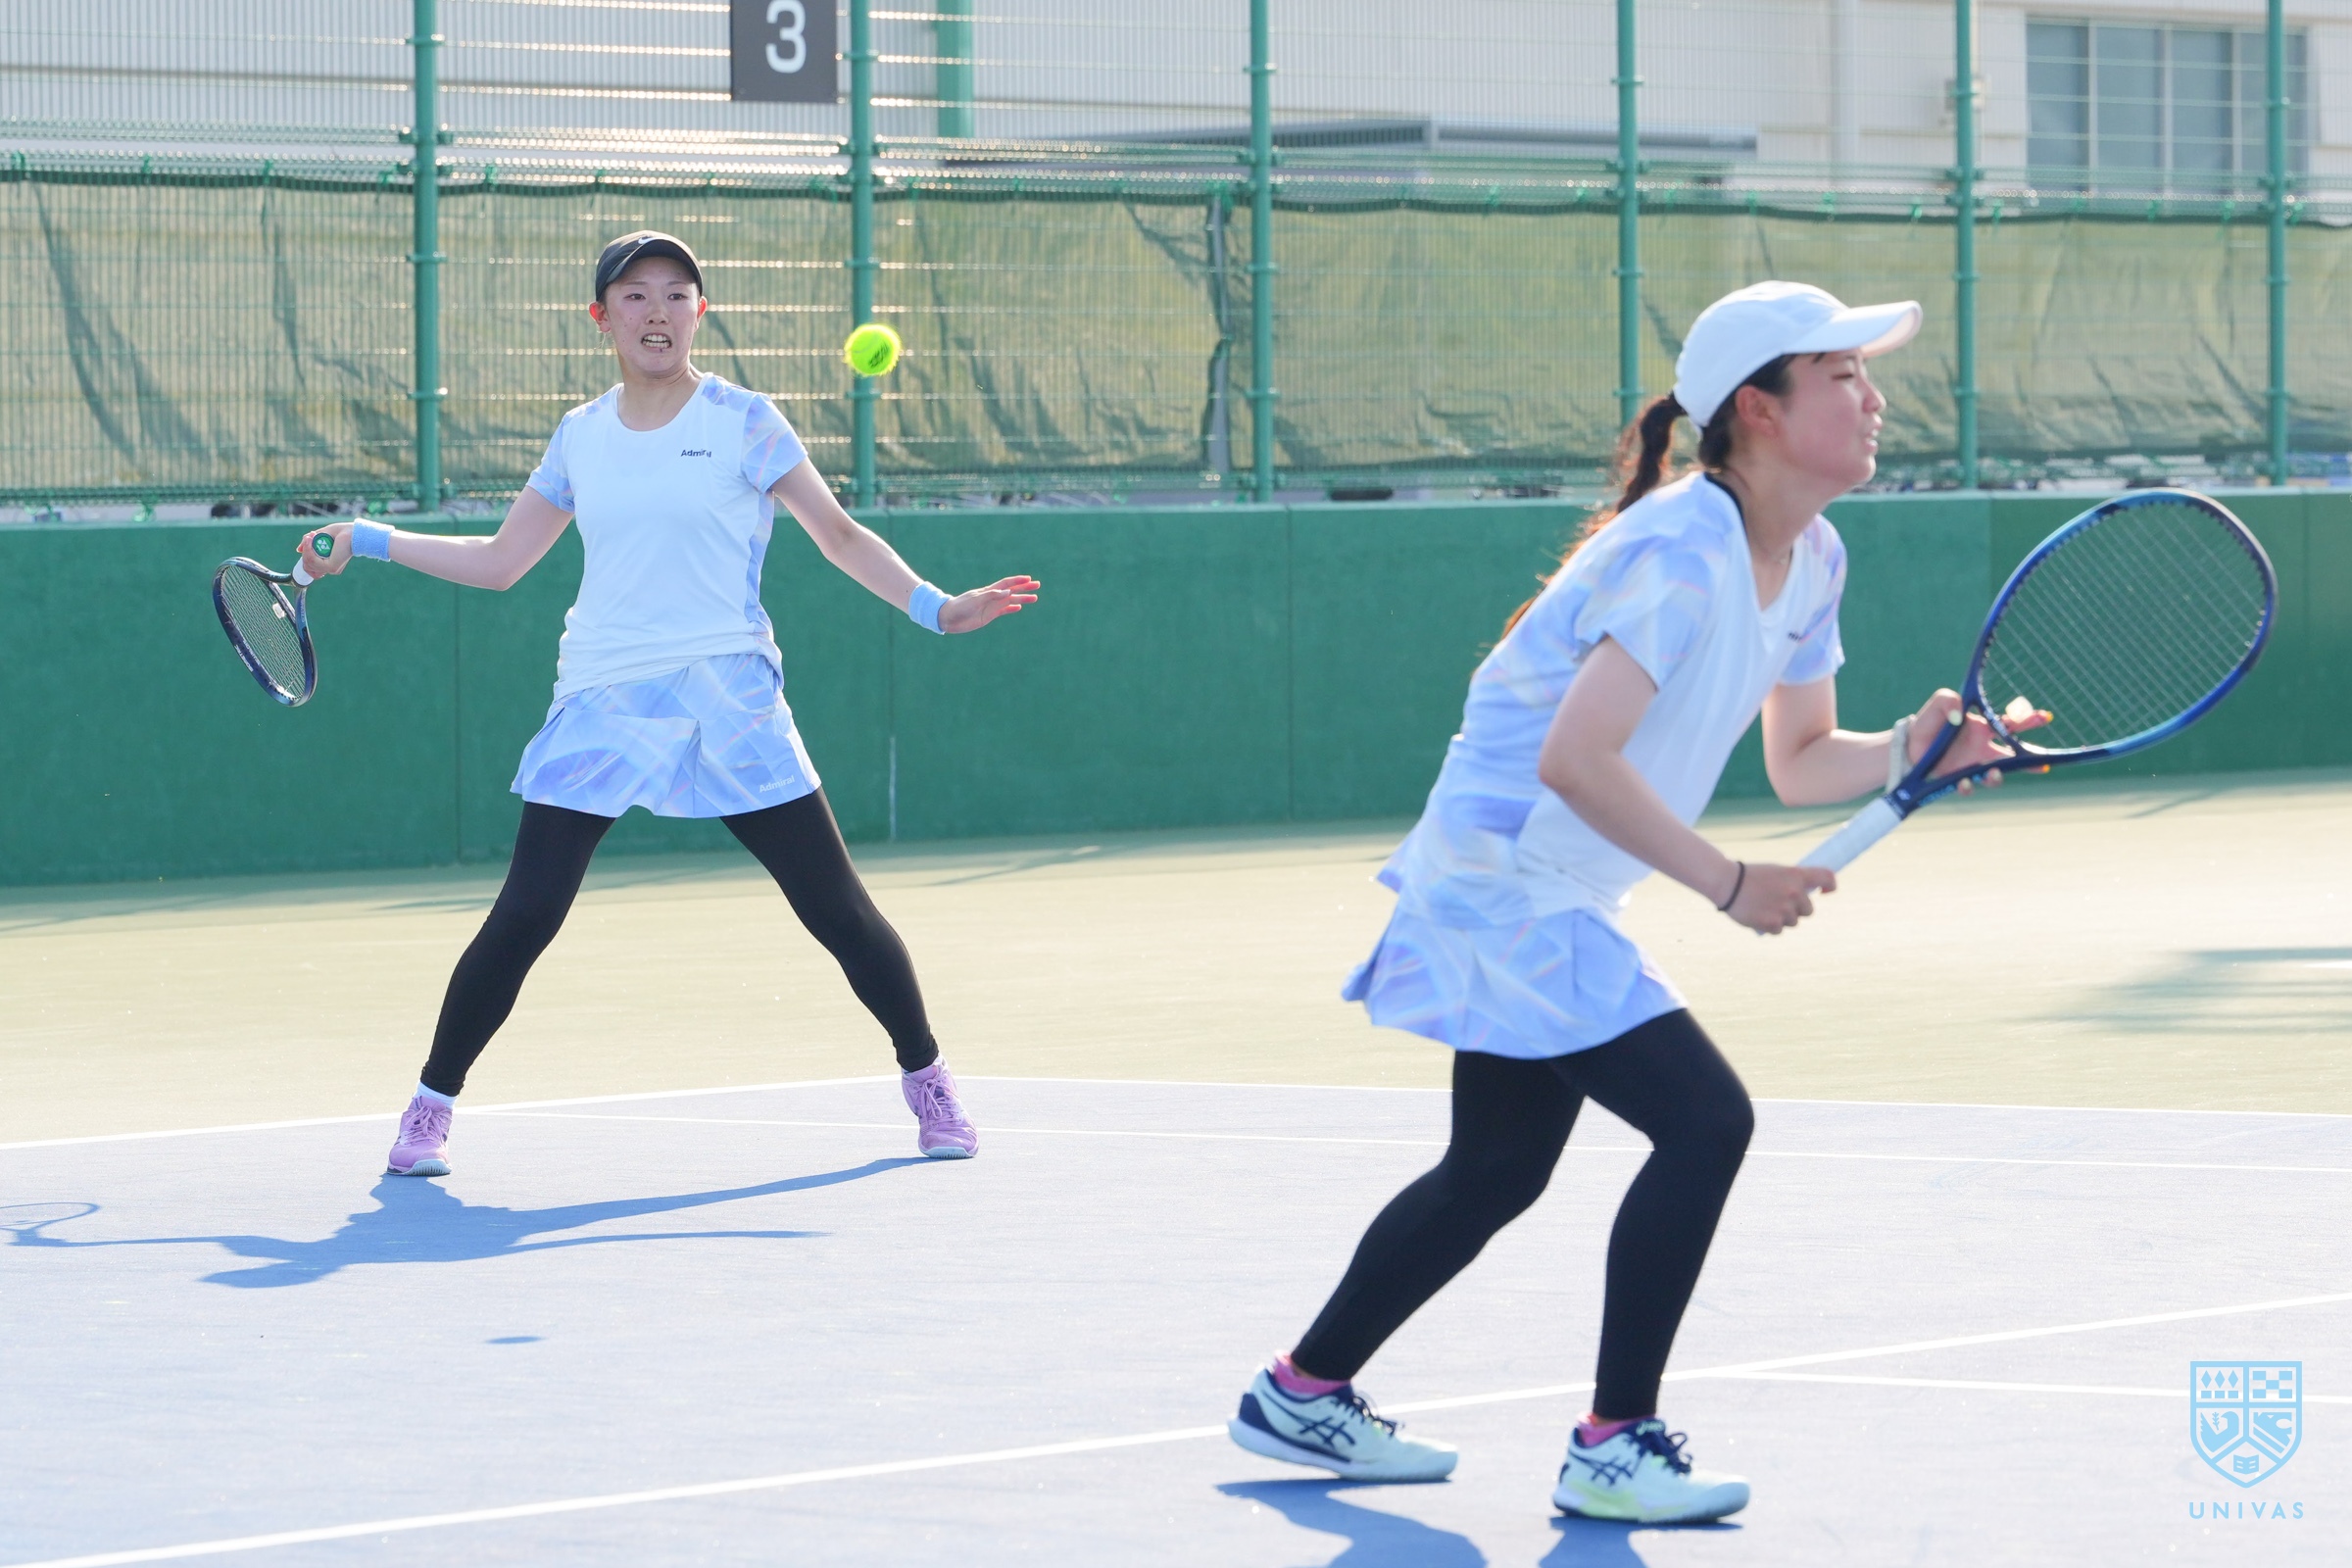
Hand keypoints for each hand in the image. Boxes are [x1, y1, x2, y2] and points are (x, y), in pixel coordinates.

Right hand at [297, 522, 353, 577]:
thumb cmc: (341, 532)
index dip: (305, 557)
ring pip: (308, 564)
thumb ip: (309, 544)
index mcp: (329, 563)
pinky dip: (309, 550)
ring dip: (306, 548)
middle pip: (307, 567)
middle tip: (309, 537)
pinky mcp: (332, 567)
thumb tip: (298, 550)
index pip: (310, 568)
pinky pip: (313, 561)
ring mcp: (331, 569)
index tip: (307, 542)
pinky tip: (310, 540)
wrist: (353, 532)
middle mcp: (331, 568)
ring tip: (310, 536)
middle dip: (305, 552)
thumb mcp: (320, 536)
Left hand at [939, 574, 1039, 633]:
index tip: (1029, 579)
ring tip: (1035, 598)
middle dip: (1025, 588)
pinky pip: (1003, 610)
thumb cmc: (960, 606)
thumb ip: (992, 595)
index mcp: (989, 591)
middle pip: (1012, 590)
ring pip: (1011, 601)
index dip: (1018, 581)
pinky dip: (1012, 608)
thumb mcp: (976, 600)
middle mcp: (992, 597)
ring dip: (1022, 599)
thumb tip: (1008, 592)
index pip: (1007, 583)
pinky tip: (1019, 607)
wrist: (949, 617)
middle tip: (1037, 585)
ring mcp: (991, 606)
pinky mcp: (988, 615)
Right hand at [1724, 862, 1836, 934]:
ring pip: (1793, 922)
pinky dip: (1769, 926)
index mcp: (1796, 875)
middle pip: (1809, 910)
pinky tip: (1758, 915)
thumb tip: (1808, 894)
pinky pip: (1779, 930)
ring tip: (1764, 908)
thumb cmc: (1751, 876)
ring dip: (1781, 919)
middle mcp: (1794, 892)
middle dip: (1796, 910)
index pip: (1828, 878)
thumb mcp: (1776, 871)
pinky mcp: (1773, 923)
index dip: (1831, 886)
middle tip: (1777, 903)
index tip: (1825, 892)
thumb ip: (1794, 882)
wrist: (1727, 883)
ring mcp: (1784, 909)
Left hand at [1907, 688, 2050, 795]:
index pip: (2010, 724)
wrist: (1907, 746)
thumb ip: (1948, 699)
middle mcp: (1982, 749)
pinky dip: (1968, 785)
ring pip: (1995, 775)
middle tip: (2043, 763)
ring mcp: (1971, 765)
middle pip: (2013, 756)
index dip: (2028, 720)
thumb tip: (1960, 711)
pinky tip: (1963, 782)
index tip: (2045, 717)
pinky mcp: (1956, 779)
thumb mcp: (1938, 703)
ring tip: (1994, 773)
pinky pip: (1968, 786)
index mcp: (1982, 728)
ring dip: (1998, 776)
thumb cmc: (1928, 723)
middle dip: (2030, 760)